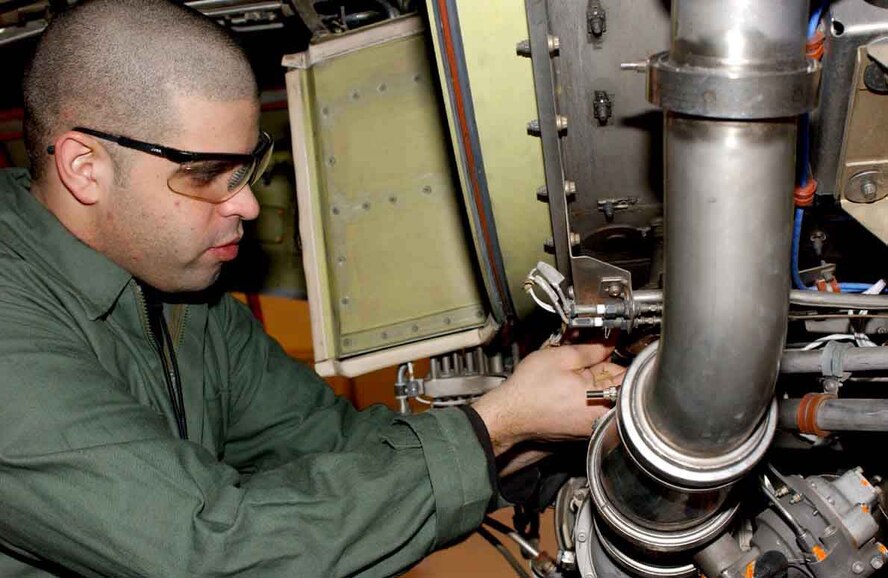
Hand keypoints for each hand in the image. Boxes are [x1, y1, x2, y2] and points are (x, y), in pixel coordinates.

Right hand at [471, 344, 624, 457]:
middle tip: (585, 359)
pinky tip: (566, 388)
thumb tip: (608, 342)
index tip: (615, 347)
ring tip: (571, 375)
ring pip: (604, 397)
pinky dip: (584, 395)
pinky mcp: (580, 431)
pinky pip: (592, 407)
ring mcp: (590, 427)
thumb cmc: (528, 392)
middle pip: (616, 386)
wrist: (509, 415)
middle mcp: (599, 419)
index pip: (628, 377)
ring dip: (594, 382)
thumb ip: (591, 349)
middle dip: (604, 369)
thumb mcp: (560, 358)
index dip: (621, 357)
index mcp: (600, 401)